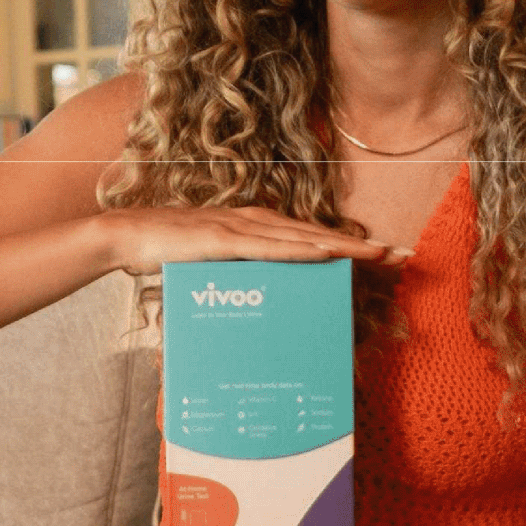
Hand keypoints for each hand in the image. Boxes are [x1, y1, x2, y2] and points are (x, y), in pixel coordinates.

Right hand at [100, 206, 407, 276]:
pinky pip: (270, 246)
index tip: (381, 254)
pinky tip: (327, 252)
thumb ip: (237, 277)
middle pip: (316, 235)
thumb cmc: (168, 253)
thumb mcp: (212, 268)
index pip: (308, 237)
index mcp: (253, 227)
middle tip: (399, 254)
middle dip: (359, 245)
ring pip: (302, 238)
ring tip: (377, 254)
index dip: (347, 244)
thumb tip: (259, 303)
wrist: (126, 236)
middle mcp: (253, 221)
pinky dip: (301, 248)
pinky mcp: (223, 239)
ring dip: (342, 246)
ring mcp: (240, 228)